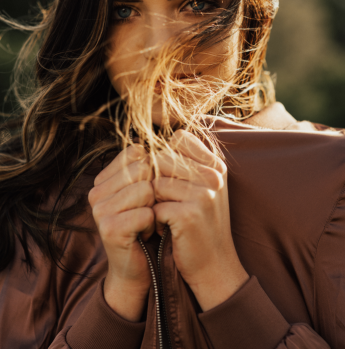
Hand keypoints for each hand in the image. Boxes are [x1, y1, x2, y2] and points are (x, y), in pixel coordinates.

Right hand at [88, 145, 154, 320]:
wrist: (139, 267)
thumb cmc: (146, 224)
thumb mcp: (145, 191)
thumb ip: (147, 165)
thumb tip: (169, 136)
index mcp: (103, 178)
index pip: (136, 152)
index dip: (154, 169)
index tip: (151, 191)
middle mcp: (96, 191)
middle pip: (142, 168)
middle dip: (155, 189)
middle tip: (149, 209)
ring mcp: (99, 210)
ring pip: (146, 189)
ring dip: (154, 208)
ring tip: (147, 221)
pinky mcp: (109, 229)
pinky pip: (146, 213)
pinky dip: (153, 224)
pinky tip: (145, 233)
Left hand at [153, 130, 248, 310]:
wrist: (215, 266)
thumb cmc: (202, 223)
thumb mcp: (204, 188)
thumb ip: (187, 163)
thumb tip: (152, 141)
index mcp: (216, 165)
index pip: (179, 138)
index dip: (165, 155)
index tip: (167, 176)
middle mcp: (213, 176)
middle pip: (162, 158)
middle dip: (156, 180)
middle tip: (165, 201)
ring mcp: (203, 195)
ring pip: (155, 183)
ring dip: (154, 202)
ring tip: (167, 215)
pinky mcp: (189, 215)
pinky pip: (154, 206)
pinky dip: (155, 220)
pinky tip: (167, 229)